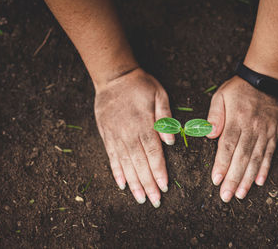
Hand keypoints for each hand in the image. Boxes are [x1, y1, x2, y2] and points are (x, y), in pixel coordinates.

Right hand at [94, 68, 173, 207]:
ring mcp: (116, 136)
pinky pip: (112, 157)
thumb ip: (165, 117)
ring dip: (134, 183)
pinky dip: (116, 172)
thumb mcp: (159, 94)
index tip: (164, 187)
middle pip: (140, 163)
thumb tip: (171, 141)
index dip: (159, 171)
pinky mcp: (107, 136)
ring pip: (126, 164)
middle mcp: (129, 133)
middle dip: (148, 184)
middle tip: (155, 201)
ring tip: (140, 199)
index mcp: (144, 124)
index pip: (153, 153)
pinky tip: (122, 185)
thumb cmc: (140, 85)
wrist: (114, 77)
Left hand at [206, 76, 277, 201]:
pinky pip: (270, 153)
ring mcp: (265, 132)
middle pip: (242, 157)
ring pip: (256, 158)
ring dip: (248, 178)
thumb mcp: (221, 95)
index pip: (228, 145)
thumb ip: (215, 115)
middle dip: (233, 178)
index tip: (216, 180)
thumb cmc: (239, 88)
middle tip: (226, 196)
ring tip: (241, 194)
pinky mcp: (274, 133)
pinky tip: (259, 181)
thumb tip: (209, 134)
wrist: (267, 77)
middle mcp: (252, 128)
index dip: (222, 164)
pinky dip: (265, 168)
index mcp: (237, 119)